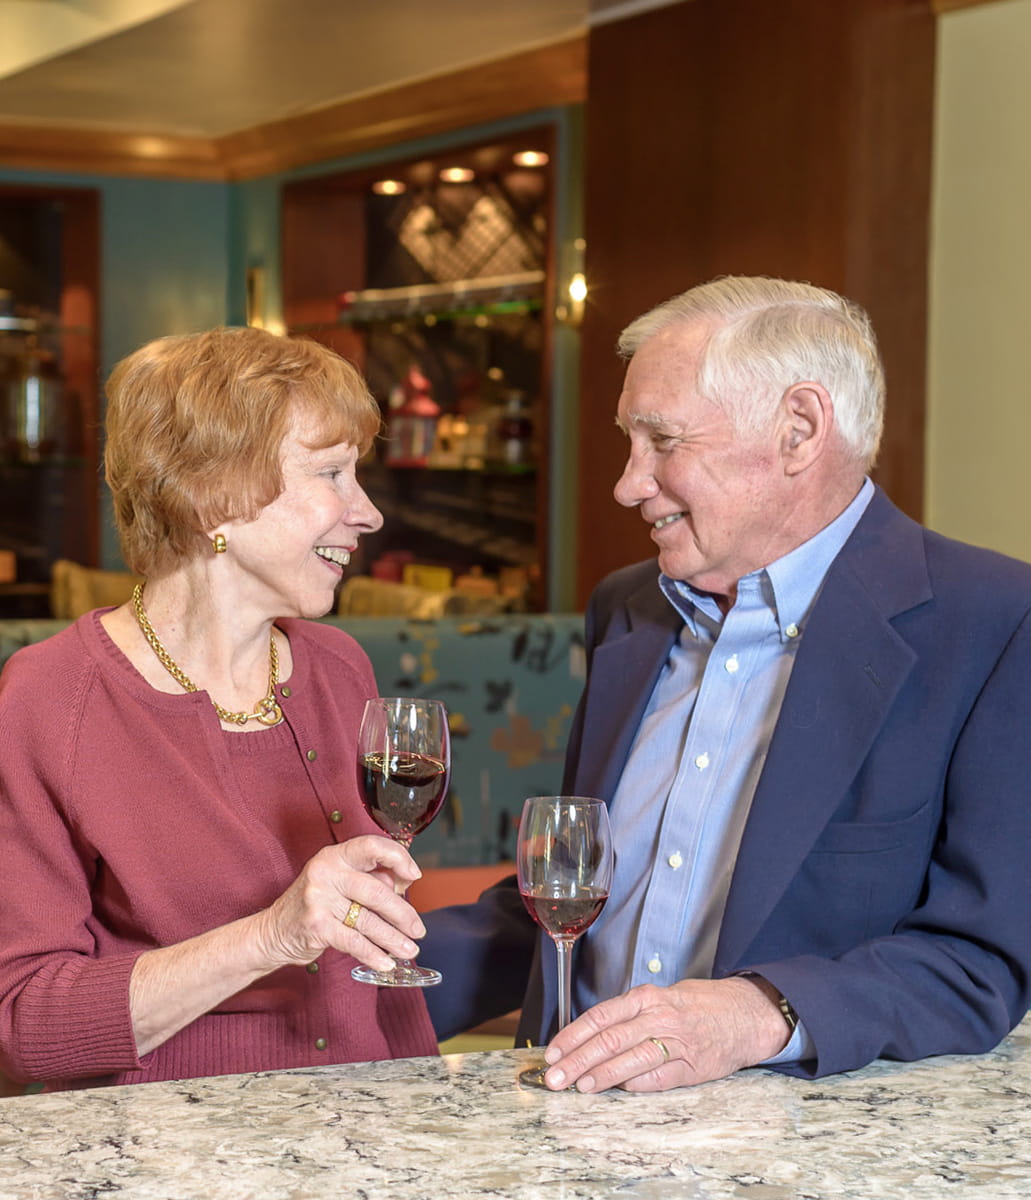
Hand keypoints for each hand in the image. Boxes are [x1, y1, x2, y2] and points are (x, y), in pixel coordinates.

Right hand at [257, 836, 425, 974]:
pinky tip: (386, 962)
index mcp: (335, 855)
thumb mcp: (340, 882)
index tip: (414, 875)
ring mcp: (319, 898)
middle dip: (403, 914)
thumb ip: (371, 878)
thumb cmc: (314, 905)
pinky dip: (373, 954)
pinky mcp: (316, 925)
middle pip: (377, 891)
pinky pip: (354, 941)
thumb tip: (406, 881)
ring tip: (409, 950)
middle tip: (417, 929)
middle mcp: (326, 872)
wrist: (272, 932)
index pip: (371, 846)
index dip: (398, 857)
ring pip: (368, 920)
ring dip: (394, 939)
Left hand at [541, 976, 789, 1092]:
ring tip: (578, 1086)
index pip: (600, 1016)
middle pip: (609, 1040)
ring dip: (601, 1076)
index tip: (552, 1052)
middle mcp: (658, 1016)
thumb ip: (629, 1014)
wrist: (746, 1013)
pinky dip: (634, 1085)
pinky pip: (656, 1078)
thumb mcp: (660, 996)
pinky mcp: (691, 1067)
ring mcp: (675, 1042)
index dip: (573, 1036)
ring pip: (630, 1060)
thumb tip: (590, 1037)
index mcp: (646, 997)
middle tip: (555, 1077)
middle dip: (577, 1060)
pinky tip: (617, 1090)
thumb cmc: (697, 1005)